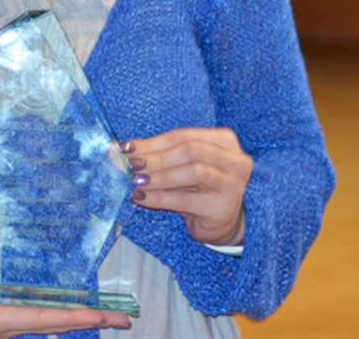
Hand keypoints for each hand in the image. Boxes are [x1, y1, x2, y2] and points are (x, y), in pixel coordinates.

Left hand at [123, 128, 251, 246]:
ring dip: (159, 176)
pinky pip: (186, 199)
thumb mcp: (180, 166)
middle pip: (190, 150)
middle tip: (131, 165)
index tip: (127, 148)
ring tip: (136, 181)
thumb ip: (159, 155)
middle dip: (157, 157)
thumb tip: (124, 150)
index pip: (183, 136)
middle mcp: (235, 159)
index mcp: (224, 140)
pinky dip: (159, 197)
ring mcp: (233, 184)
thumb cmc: (197, 188)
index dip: (153, 142)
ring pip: (193, 172)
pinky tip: (141, 197)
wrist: (218, 223)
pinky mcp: (223, 208)